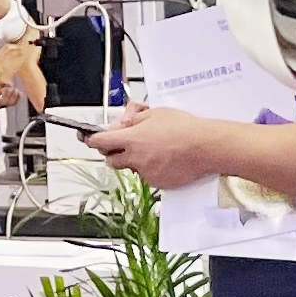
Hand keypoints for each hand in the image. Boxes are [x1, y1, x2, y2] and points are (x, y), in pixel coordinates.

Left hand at [87, 103, 244, 188]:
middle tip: (126, 143)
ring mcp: (146, 172)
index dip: (92, 140)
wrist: (206, 146)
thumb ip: (133, 119)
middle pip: (111, 160)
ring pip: (131, 168)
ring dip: (135, 160)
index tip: (89, 138)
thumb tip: (121, 124)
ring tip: (154, 150)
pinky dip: (151, 169)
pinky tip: (165, 160)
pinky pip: (148, 177)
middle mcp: (135, 158)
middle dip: (114, 152)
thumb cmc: (184, 127)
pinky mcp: (158, 183)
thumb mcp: (154, 113)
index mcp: (131, 139)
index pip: (100, 142)